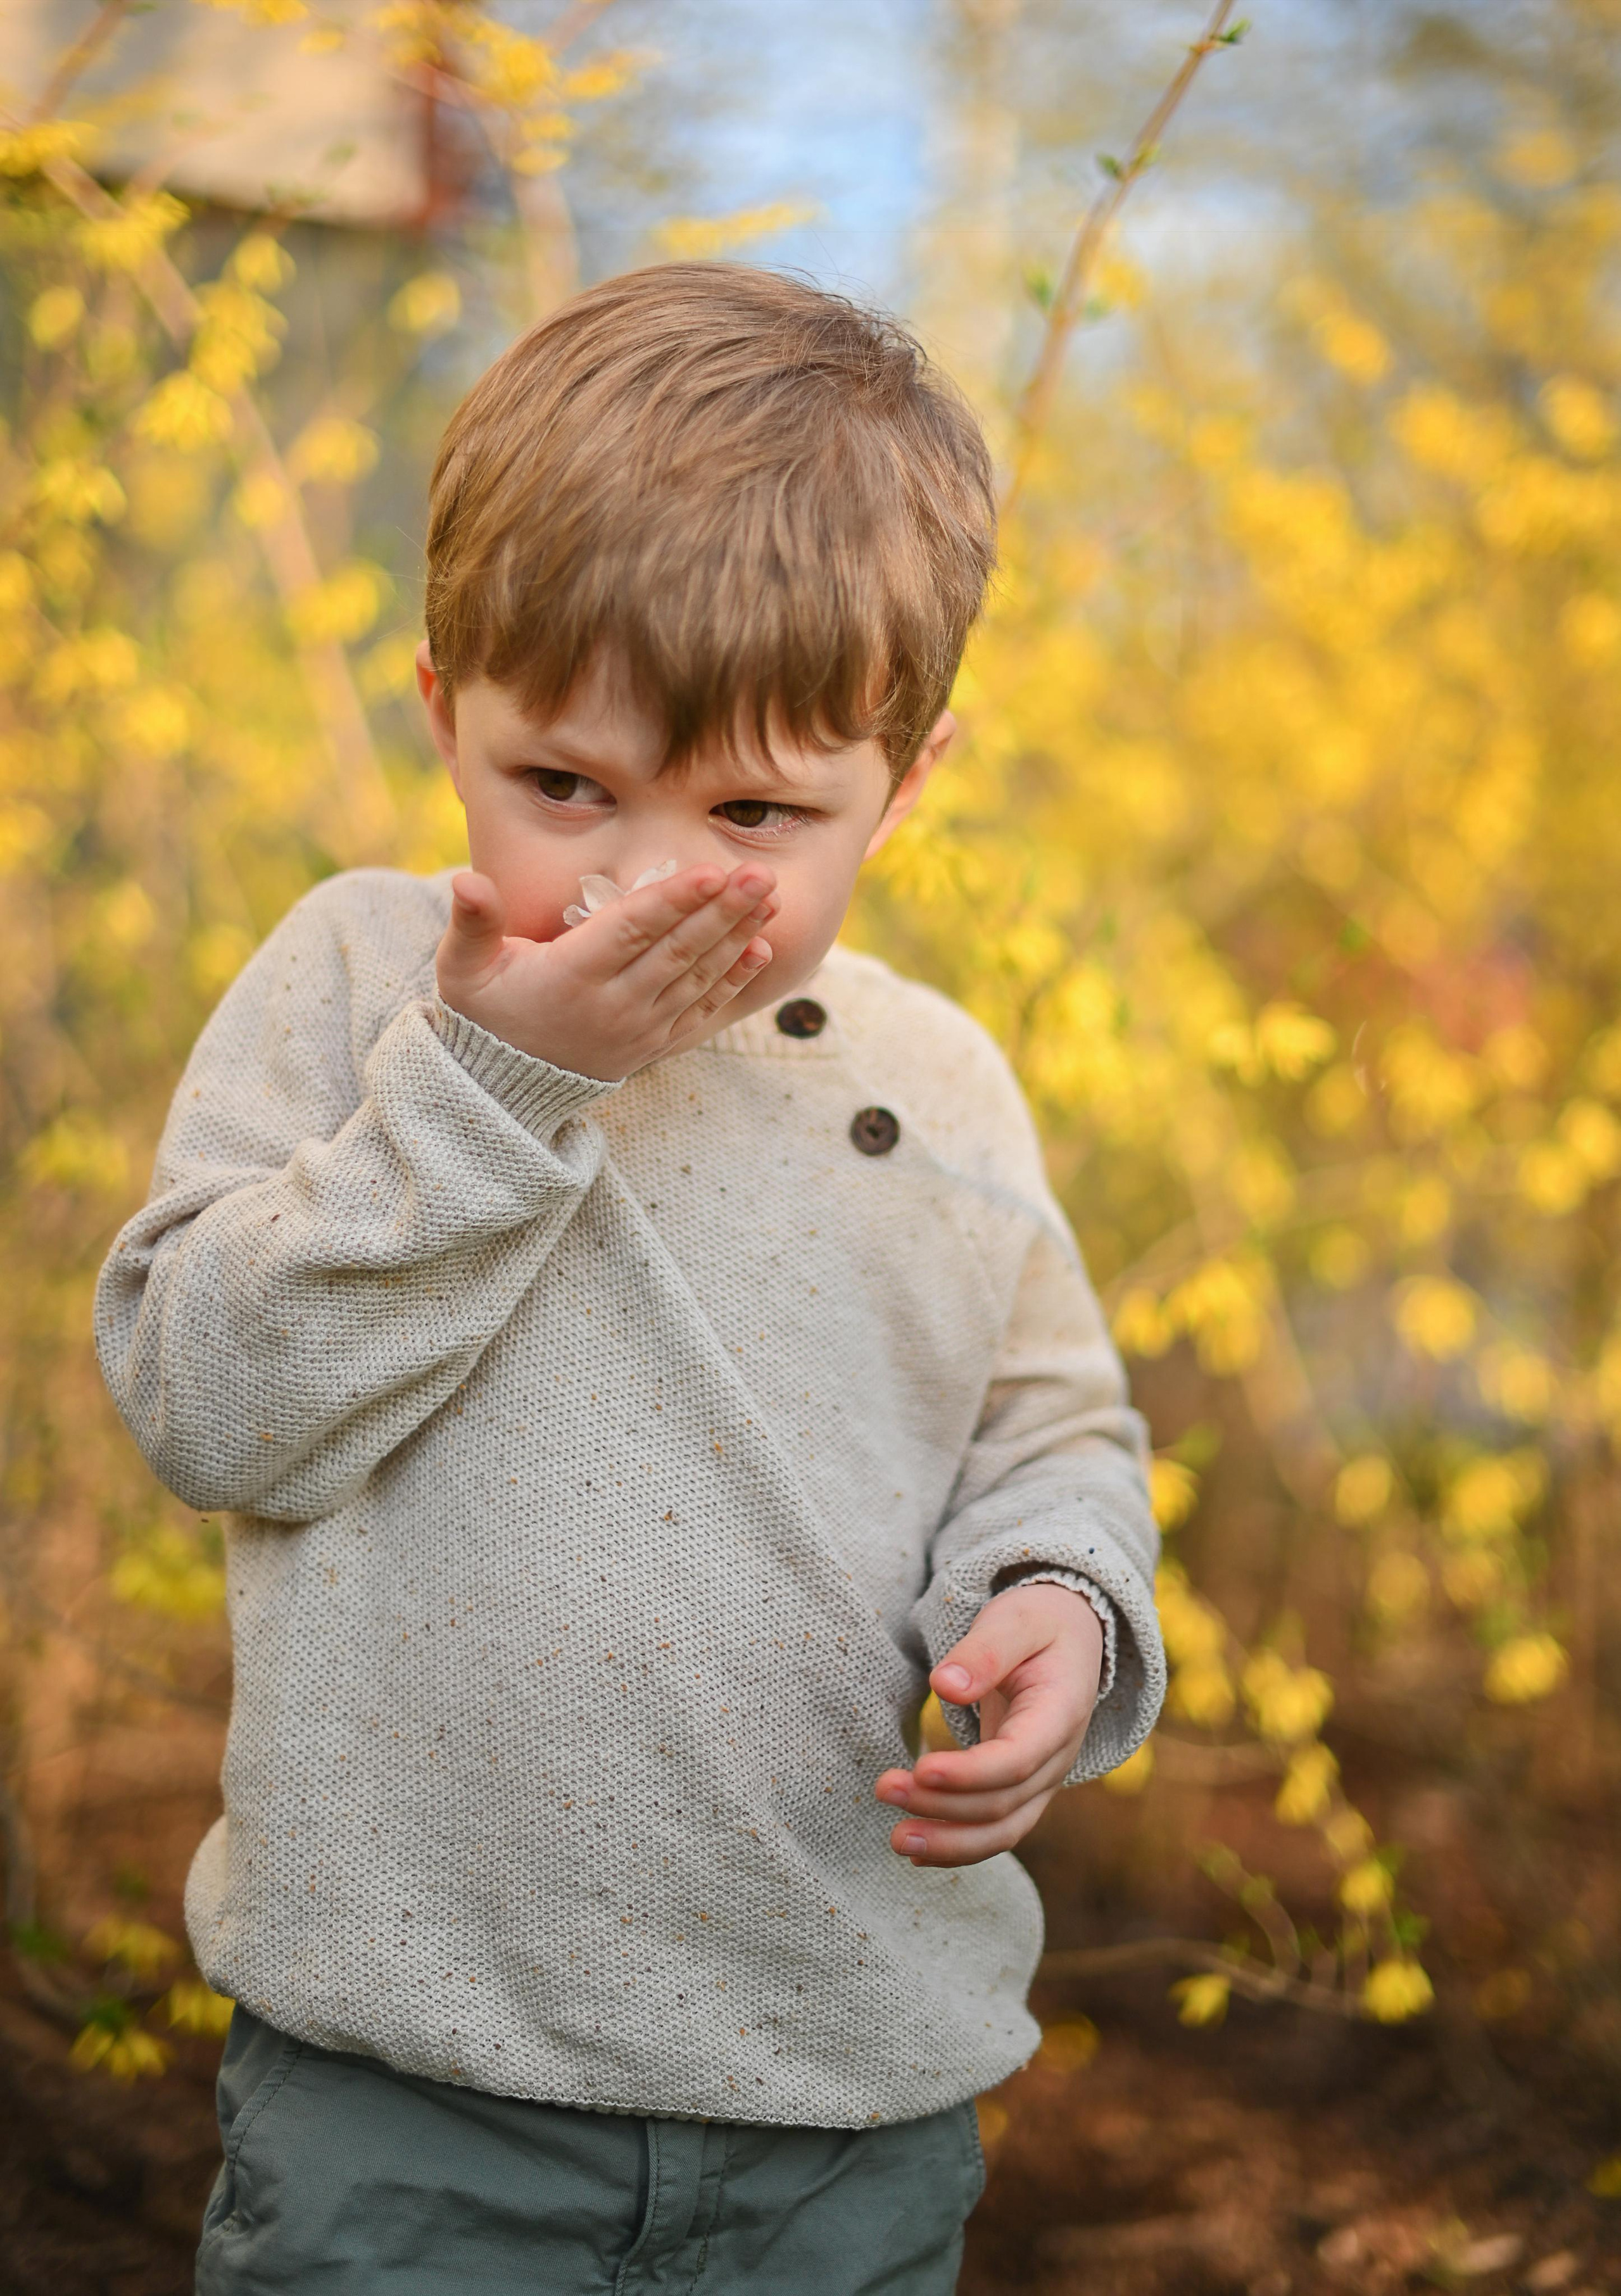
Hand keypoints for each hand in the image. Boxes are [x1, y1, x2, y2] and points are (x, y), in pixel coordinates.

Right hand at [435, 863, 777, 1080]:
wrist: (501, 1090)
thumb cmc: (484, 1014)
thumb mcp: (463, 969)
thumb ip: (473, 922)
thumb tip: (467, 878)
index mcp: (572, 977)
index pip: (632, 931)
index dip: (673, 901)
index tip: (712, 872)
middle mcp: (613, 1005)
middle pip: (677, 951)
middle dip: (724, 911)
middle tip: (761, 873)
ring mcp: (639, 1029)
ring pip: (697, 978)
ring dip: (737, 937)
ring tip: (770, 900)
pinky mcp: (653, 1045)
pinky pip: (701, 1011)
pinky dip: (733, 982)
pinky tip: (761, 951)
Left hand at [875, 1583, 1103, 1866]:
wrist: (1072, 1637)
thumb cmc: (1039, 1623)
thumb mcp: (1016, 1620)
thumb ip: (984, 1652)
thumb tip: (944, 1687)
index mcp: (1061, 1712)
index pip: (1019, 1758)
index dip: (971, 1773)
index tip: (923, 1769)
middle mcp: (1057, 1758)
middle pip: (1003, 1802)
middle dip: (943, 1806)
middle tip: (884, 1788)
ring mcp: (1043, 1780)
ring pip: (1002, 1831)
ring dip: (949, 1842)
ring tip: (897, 1840)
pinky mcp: (1021, 1788)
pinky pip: (994, 1829)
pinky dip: (958, 1844)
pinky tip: (916, 1851)